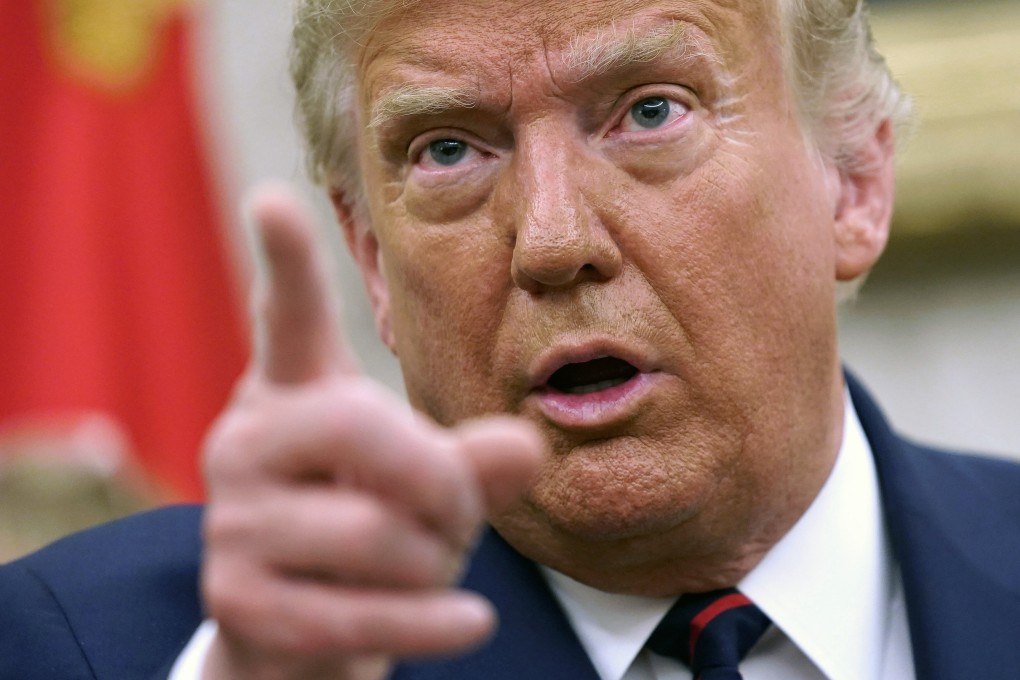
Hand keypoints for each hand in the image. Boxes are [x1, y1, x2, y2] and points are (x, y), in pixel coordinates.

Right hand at [199, 184, 543, 679]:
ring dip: (436, 559)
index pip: (289, 320)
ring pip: (374, 533)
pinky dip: (430, 623)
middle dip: (442, 480)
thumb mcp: (429, 483)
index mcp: (293, 392)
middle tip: (461, 512)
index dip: (285, 262)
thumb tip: (528, 445)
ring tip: (432, 563)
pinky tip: (470, 624)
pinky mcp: (234, 599)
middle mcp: (246, 441)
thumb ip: (475, 458)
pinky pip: (355, 614)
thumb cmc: (374, 524)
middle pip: (362, 427)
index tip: (272, 198)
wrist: (303, 626)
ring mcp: (231, 521)